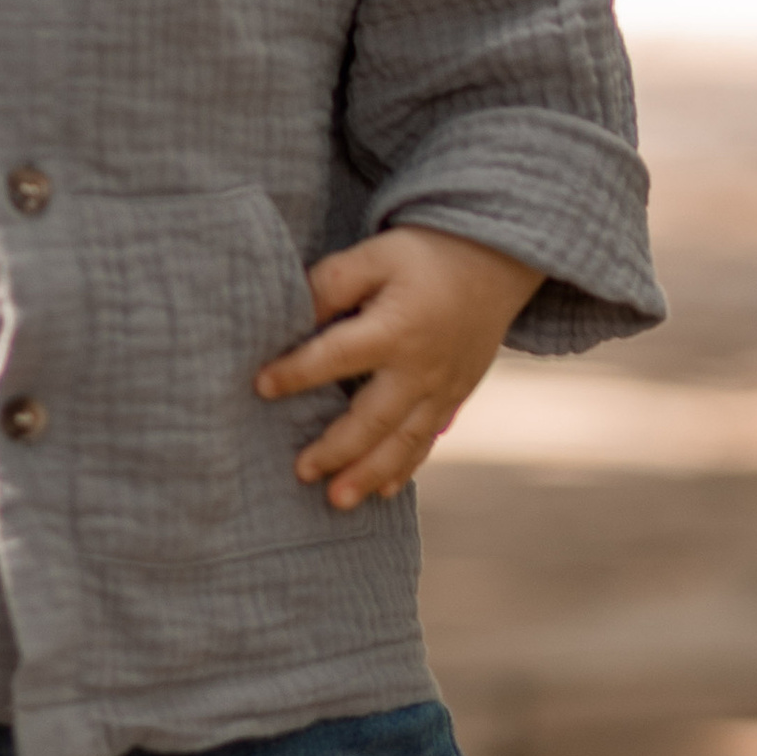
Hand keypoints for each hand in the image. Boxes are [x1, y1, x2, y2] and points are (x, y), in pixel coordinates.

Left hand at [258, 223, 542, 509]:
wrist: (496, 260)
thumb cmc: (423, 255)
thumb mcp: (375, 254)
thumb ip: (332, 285)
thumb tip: (293, 320)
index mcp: (396, 328)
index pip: (336, 357)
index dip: (296, 372)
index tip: (260, 387)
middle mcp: (420, 367)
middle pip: (373, 418)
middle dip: (337, 449)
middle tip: (301, 473)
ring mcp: (443, 387)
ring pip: (403, 441)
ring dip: (369, 473)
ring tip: (337, 501)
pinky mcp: (456, 395)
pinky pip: (428, 439)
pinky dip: (405, 467)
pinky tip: (382, 491)